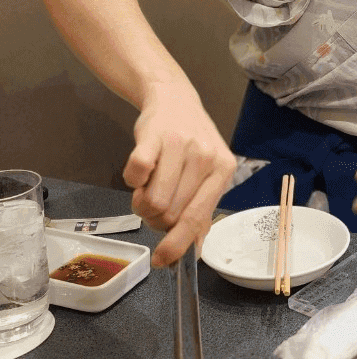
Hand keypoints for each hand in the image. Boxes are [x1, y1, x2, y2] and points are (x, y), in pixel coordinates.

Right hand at [123, 82, 236, 265]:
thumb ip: (201, 209)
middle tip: (155, 202)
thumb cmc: (191, 143)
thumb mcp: (207, 173)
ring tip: (147, 188)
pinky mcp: (152, 136)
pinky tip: (141, 171)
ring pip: (152, 200)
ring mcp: (179, 145)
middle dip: (156, 218)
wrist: (174, 98)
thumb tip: (193, 250)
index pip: (197, 217)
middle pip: (169, 213)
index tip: (162, 260)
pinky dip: (131, 181)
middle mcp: (204, 157)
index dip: (177, 243)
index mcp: (222, 171)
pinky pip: (134, 175)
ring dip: (141, 203)